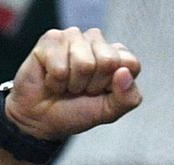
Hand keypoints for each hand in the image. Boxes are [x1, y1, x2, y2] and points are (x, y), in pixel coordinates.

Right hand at [5, 27, 142, 140]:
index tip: (102, 92)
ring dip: (73, 83)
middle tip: (81, 89)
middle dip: (93, 84)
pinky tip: (51, 79)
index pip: (131, 63)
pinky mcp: (51, 38)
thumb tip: (125, 72)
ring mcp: (74, 37)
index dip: (115, 85)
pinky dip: (55, 81)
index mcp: (117, 57)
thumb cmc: (77, 111)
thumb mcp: (109, 112)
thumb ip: (127, 97)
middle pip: (108, 61)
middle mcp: (97, 42)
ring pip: (84, 63)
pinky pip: (60, 67)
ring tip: (67, 84)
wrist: (42, 118)